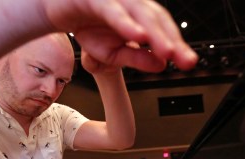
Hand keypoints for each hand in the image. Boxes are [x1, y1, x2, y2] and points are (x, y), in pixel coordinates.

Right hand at [39, 0, 197, 72]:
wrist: (56, 13)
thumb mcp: (113, 54)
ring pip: (139, 12)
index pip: (162, 29)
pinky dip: (125, 23)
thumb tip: (161, 65)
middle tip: (185, 60)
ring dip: (154, 32)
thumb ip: (137, 59)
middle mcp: (130, 4)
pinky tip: (137, 35)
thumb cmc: (88, 29)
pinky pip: (112, 10)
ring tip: (168, 50)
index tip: (188, 62)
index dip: (176, 45)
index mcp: (138, 15)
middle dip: (172, 41)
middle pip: (156, 20)